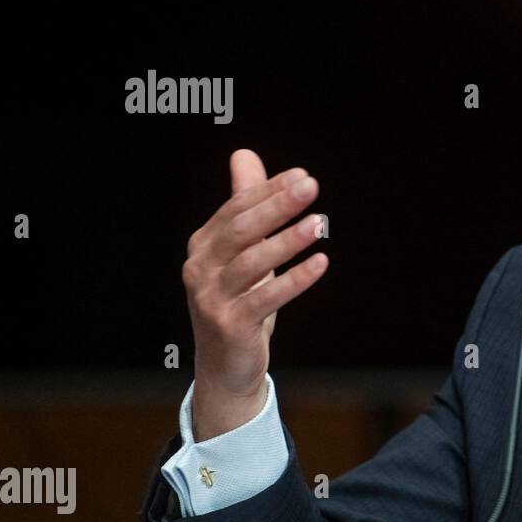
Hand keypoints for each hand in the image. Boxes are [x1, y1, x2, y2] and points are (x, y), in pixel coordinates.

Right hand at [182, 149, 328, 439]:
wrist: (225, 367)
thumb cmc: (239, 302)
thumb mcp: (243, 252)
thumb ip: (245, 205)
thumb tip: (244, 154)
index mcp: (204, 246)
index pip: (236, 209)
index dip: (268, 191)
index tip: (302, 176)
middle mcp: (201, 268)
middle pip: (241, 230)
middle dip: (277, 206)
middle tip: (311, 187)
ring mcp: (211, 298)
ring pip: (252, 263)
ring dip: (288, 240)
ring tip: (320, 223)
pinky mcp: (230, 325)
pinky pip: (266, 298)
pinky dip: (294, 280)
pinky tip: (320, 264)